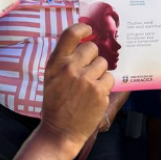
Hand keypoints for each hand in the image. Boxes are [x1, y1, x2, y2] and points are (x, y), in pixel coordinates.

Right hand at [39, 23, 114, 146]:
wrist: (60, 131)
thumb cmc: (56, 103)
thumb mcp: (51, 77)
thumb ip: (65, 60)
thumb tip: (85, 42)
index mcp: (55, 63)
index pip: (70, 34)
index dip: (82, 28)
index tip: (88, 29)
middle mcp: (70, 68)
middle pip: (92, 48)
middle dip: (92, 57)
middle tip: (86, 71)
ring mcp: (86, 80)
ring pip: (103, 63)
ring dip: (99, 72)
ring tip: (89, 86)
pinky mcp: (99, 93)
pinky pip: (109, 79)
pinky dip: (105, 86)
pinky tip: (94, 96)